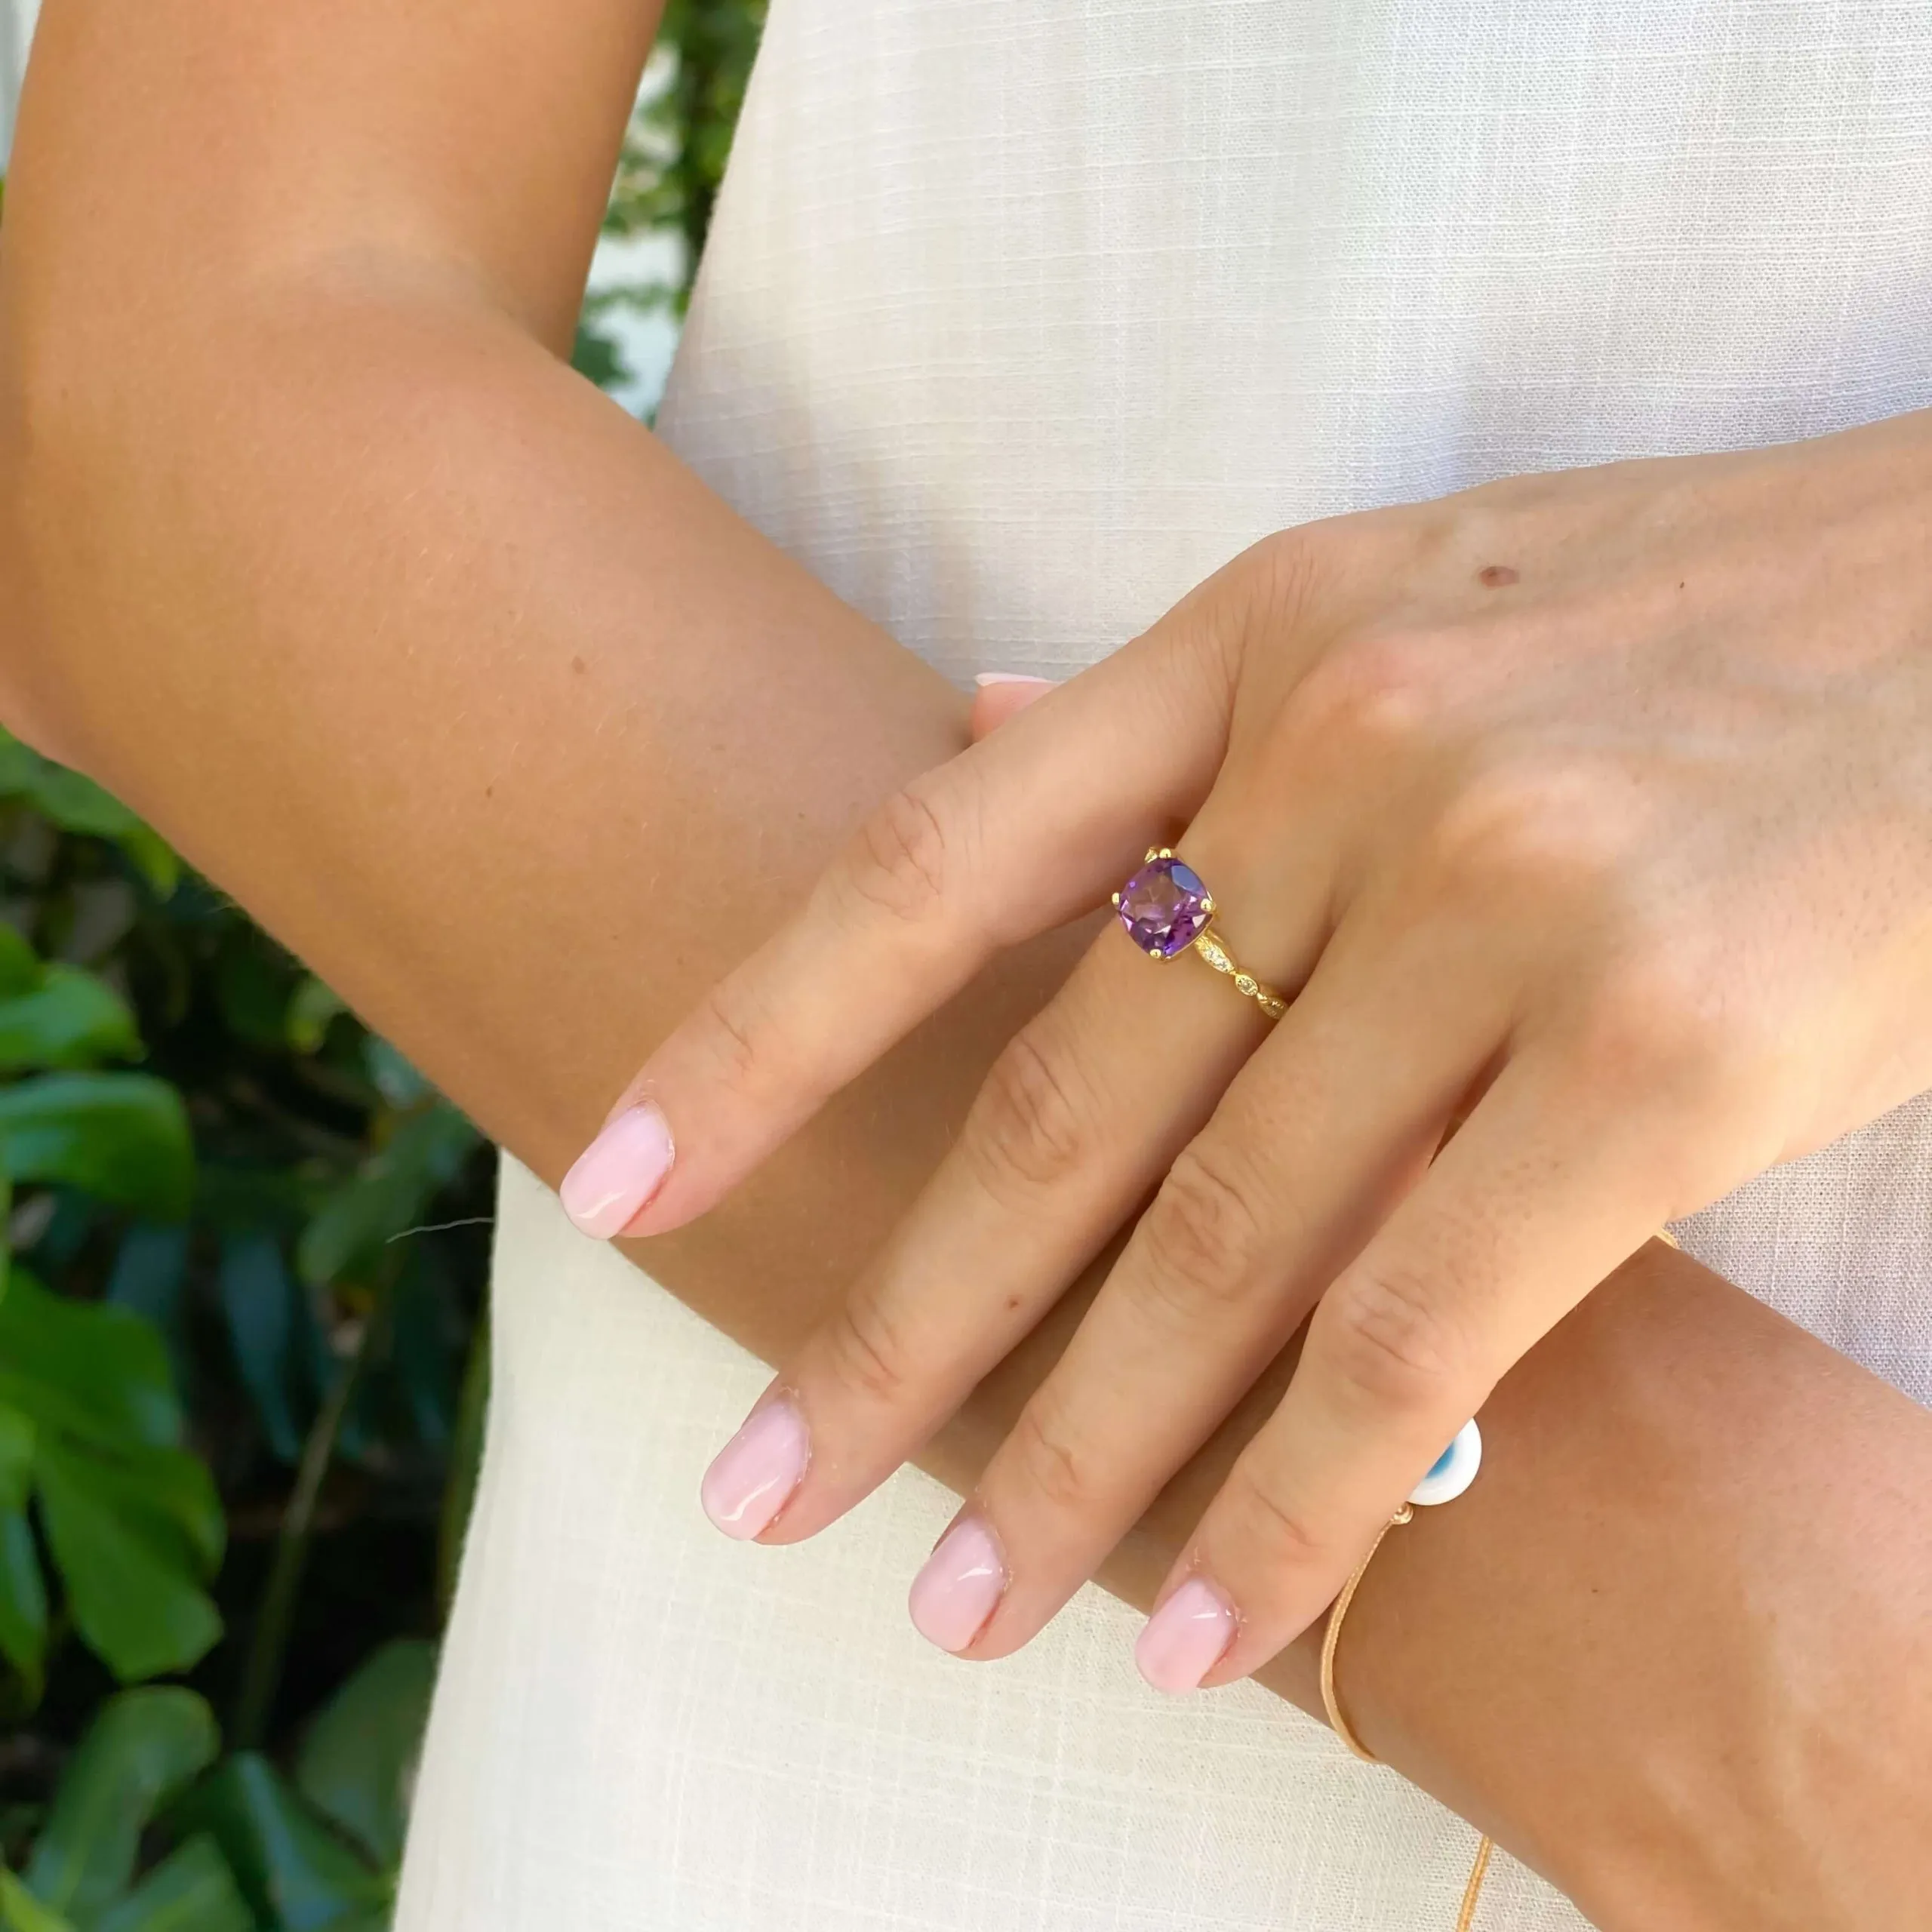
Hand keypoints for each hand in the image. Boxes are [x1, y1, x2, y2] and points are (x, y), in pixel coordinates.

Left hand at [562, 409, 1931, 1688]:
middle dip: (895, 1324)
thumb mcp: (1409, 589)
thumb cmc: (1702, 613)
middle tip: (762, 1487)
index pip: (931, 867)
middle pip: (1055, 1106)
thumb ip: (1177, 704)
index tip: (610, 1181)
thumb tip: (950, 727)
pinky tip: (1210, 1629)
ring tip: (962, 1609)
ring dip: (1072, 1460)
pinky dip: (1297, 1502)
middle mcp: (1345, 760)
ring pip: (1218, 1250)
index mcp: (1253, 643)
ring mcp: (1500, 901)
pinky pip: (1418, 1332)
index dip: (754, 1039)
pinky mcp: (1658, 1050)